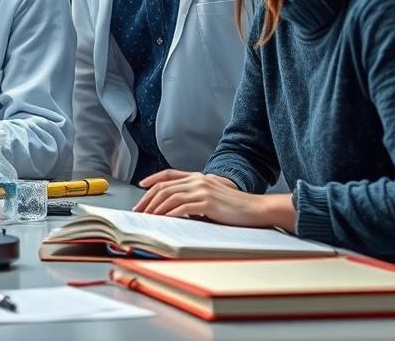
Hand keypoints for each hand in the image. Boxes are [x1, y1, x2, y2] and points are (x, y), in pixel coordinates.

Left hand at [134, 170, 293, 228]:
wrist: (255, 208)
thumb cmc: (234, 207)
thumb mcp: (211, 196)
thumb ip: (194, 197)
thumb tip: (175, 208)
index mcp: (197, 177)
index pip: (168, 175)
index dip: (152, 179)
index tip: (140, 186)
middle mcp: (197, 180)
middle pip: (164, 187)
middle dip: (148, 199)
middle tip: (139, 211)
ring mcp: (202, 190)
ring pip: (170, 197)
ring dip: (155, 208)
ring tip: (147, 217)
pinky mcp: (207, 202)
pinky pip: (182, 207)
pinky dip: (169, 213)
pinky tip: (163, 219)